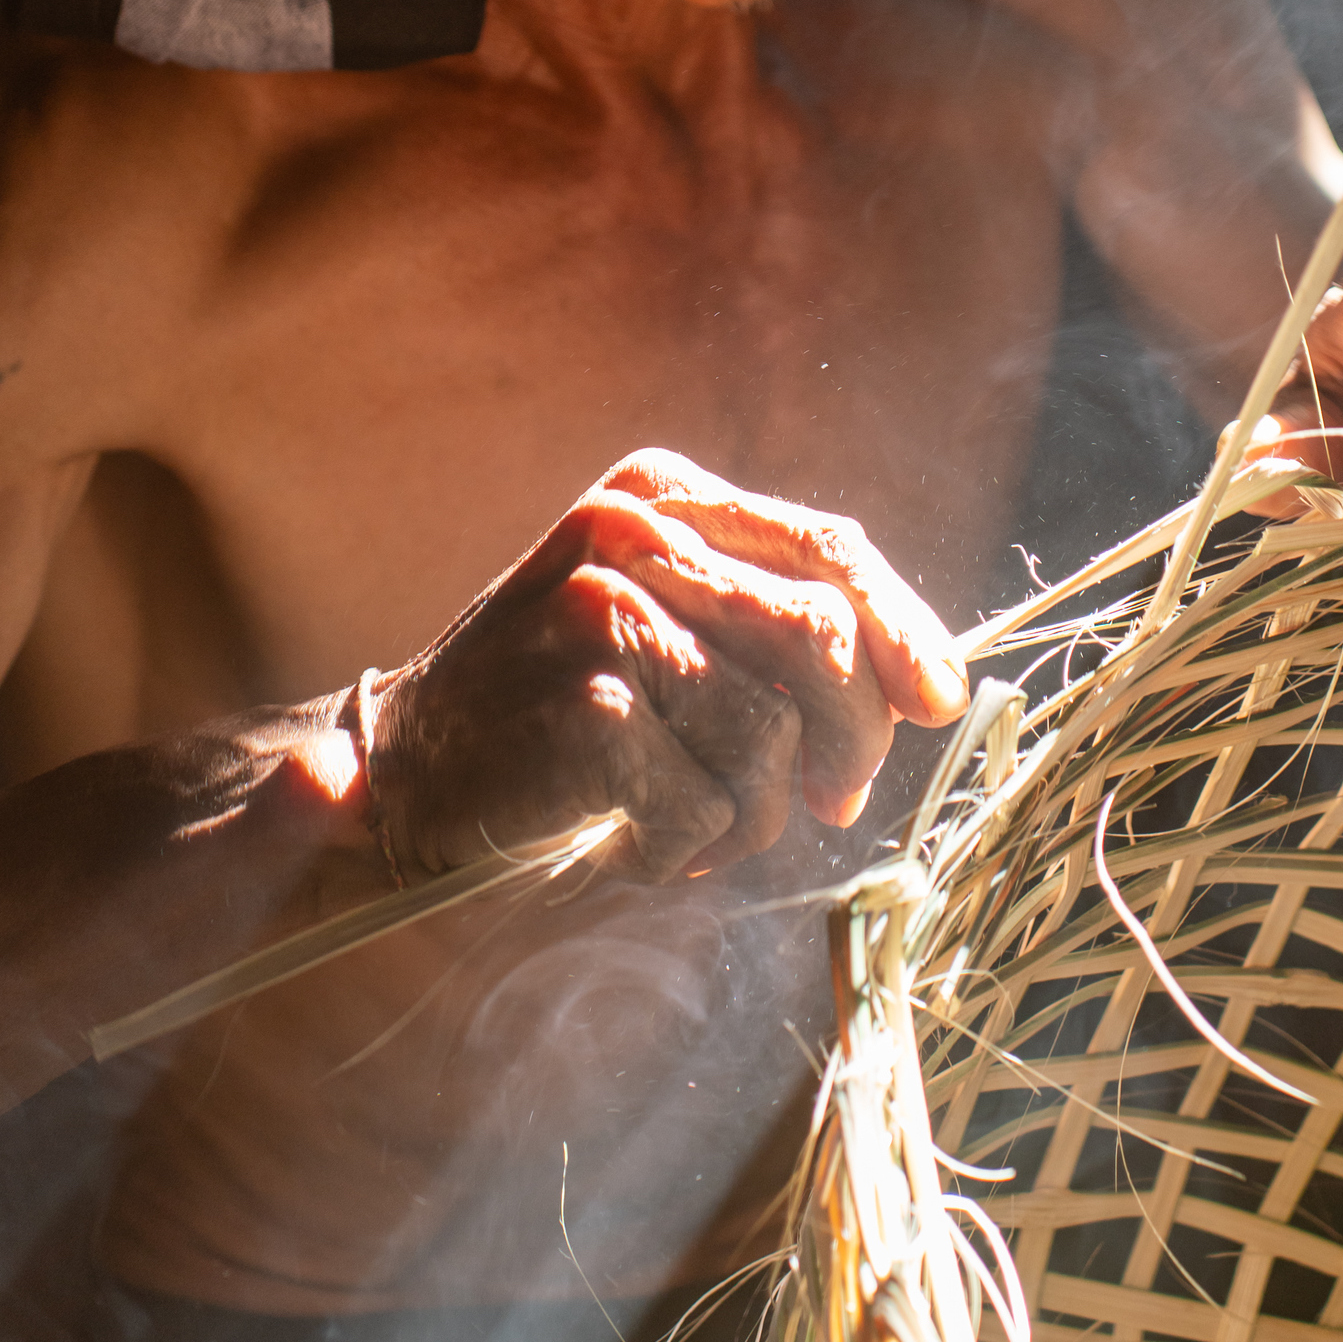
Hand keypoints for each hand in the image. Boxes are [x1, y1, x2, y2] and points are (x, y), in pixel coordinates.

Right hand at [357, 452, 967, 883]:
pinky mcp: (589, 708)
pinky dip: (681, 844)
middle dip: (851, 739)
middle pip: (824, 637)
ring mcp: (605, 615)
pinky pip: (707, 802)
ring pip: (772, 737)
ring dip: (747, 811)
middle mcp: (633, 534)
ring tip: (679, 813)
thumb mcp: (667, 628)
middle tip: (830, 801)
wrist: (402, 774)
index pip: (830, 548)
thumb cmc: (560, 709)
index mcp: (663, 497)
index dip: (904, 631)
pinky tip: (625, 833)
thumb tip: (929, 688)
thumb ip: (777, 629)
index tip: (940, 701)